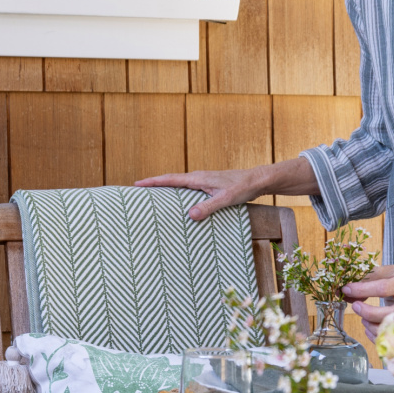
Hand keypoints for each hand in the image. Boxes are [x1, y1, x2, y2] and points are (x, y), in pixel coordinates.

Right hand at [133, 168, 265, 221]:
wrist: (256, 180)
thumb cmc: (243, 187)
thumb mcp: (226, 199)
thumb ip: (209, 206)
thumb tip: (191, 215)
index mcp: (198, 178)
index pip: (170, 179)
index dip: (152, 182)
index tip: (137, 183)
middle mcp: (197, 177)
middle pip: (170, 180)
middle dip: (153, 184)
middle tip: (136, 191)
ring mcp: (202, 181)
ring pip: (178, 184)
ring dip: (164, 188)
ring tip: (151, 197)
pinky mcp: (207, 185)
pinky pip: (186, 189)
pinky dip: (176, 193)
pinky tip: (176, 202)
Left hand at [343, 264, 393, 339]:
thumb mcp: (382, 272)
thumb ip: (362, 280)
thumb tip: (341, 292)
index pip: (383, 289)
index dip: (362, 290)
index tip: (347, 290)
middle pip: (388, 314)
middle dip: (367, 312)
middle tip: (355, 306)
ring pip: (388, 328)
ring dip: (370, 324)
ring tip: (363, 317)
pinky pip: (389, 338)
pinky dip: (374, 335)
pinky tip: (368, 326)